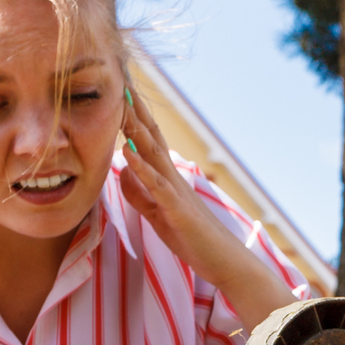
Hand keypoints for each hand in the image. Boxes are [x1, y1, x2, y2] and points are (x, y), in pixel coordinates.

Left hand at [115, 85, 297, 329]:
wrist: (224, 262)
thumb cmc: (193, 240)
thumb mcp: (157, 215)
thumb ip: (141, 194)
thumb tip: (123, 172)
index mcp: (167, 179)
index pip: (148, 142)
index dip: (133, 119)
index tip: (120, 94)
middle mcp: (173, 178)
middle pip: (151, 138)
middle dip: (135, 112)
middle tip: (122, 83)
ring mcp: (176, 191)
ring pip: (154, 154)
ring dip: (136, 130)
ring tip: (122, 106)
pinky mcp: (177, 209)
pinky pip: (157, 185)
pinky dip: (141, 168)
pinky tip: (127, 153)